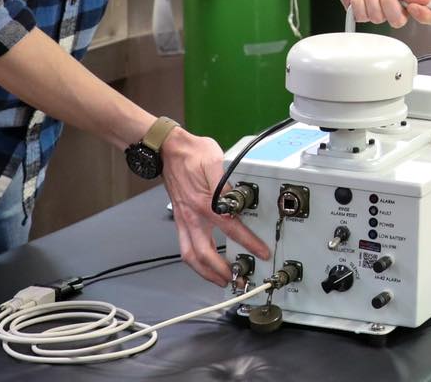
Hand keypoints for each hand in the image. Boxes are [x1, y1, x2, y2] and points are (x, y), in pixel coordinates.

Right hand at [161, 128, 269, 284]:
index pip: (230, 228)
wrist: (169, 150)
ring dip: (205, 272)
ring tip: (220, 279)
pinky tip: (205, 264)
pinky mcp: (181, 219)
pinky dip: (195, 261)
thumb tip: (238, 197)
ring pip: (190, 256)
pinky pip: (185, 248)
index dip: (248, 242)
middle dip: (220, 271)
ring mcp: (184, 220)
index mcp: (204, 202)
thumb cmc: (192, 154)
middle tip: (236, 279)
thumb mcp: (216, 160)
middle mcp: (192, 215)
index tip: (261, 252)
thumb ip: (227, 180)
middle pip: (203, 254)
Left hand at [314, 0, 430, 26]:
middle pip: (400, 20)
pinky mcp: (360, 11)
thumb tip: (426, 0)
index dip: (426, 15)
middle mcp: (396, 2)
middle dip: (388, 2)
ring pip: (378, 18)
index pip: (429, 12)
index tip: (414, 7)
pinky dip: (357, 0)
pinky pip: (362, 16)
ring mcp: (378, 8)